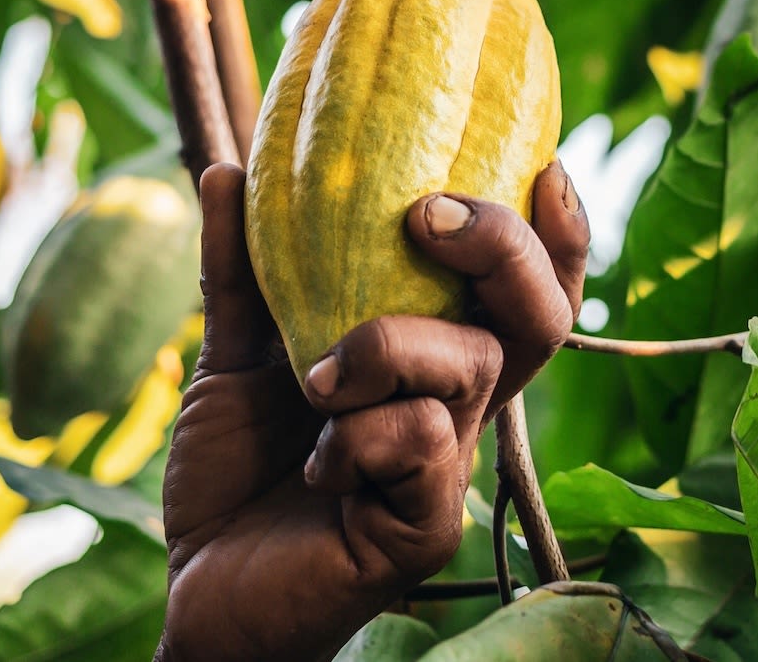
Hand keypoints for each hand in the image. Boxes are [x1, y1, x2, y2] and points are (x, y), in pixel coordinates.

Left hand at [157, 163, 588, 661]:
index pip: (524, 288)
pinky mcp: (427, 524)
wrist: (202, 592)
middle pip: (540, 314)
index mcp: (433, 359)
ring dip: (389, 348)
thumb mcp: (234, 358)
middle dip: (501, 246)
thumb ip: (240, 273)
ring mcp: (451, 466)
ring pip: (474, 366)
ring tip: (316, 377)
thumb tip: (228, 168)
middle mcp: (459, 406)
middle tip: (425, 216)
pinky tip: (318, 468)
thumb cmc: (237, 476)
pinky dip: (360, 436)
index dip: (555, 232)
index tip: (544, 164)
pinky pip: (423, 442)